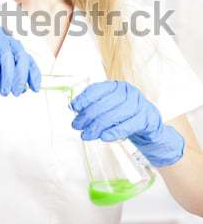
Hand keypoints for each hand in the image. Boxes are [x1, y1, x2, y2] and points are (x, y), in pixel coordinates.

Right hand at [0, 26, 41, 95]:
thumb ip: (8, 75)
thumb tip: (23, 88)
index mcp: (12, 45)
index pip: (27, 59)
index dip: (33, 73)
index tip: (35, 89)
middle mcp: (6, 38)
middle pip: (20, 56)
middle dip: (20, 76)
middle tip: (16, 92)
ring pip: (6, 55)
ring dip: (7, 75)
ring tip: (4, 91)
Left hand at [70, 80, 184, 166]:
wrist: (150, 128)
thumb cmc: (125, 117)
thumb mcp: (110, 108)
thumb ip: (95, 106)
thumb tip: (75, 109)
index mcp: (117, 86)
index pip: (97, 89)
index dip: (84, 98)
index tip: (73, 108)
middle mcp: (128, 92)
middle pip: (103, 104)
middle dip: (87, 116)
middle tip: (77, 126)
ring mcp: (139, 104)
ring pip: (113, 115)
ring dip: (96, 127)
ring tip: (86, 135)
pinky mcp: (146, 118)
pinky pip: (127, 126)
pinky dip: (113, 132)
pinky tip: (103, 137)